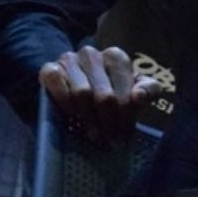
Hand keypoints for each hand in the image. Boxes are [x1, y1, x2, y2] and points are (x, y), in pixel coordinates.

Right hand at [38, 45, 163, 144]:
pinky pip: (57, 84)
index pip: (125, 89)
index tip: (125, 135)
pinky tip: (72, 117)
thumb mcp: (132, 89)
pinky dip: (65, 102)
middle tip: (111, 142)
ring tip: (94, 136)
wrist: (70, 85)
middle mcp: (92, 54)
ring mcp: (69, 60)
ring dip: (89, 119)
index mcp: (115, 57)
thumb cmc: (108, 89)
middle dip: (109, 122)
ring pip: (82, 92)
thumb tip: (139, 97)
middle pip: (104, 94)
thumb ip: (148, 90)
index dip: (126, 115)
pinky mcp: (49, 68)